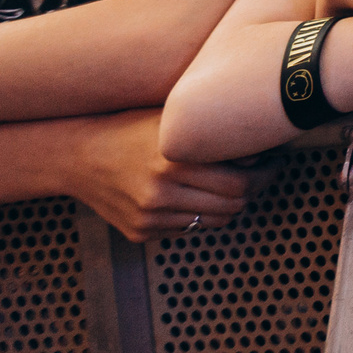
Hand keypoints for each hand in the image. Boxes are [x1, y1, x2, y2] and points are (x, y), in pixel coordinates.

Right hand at [59, 108, 257, 242]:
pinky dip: (197, 214)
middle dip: (253, 191)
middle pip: (231, 206)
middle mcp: (160, 193)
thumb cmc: (131, 128)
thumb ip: (210, 134)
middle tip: (260, 175)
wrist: (79, 155)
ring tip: (230, 185)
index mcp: (173, 161)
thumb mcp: (171, 120)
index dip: (265, 176)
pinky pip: (185, 229)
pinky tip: (192, 194)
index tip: (273, 163)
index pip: (240, 184)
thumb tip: (258, 148)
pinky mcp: (139, 233)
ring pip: (212, 222)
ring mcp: (149, 217)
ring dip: (227, 205)